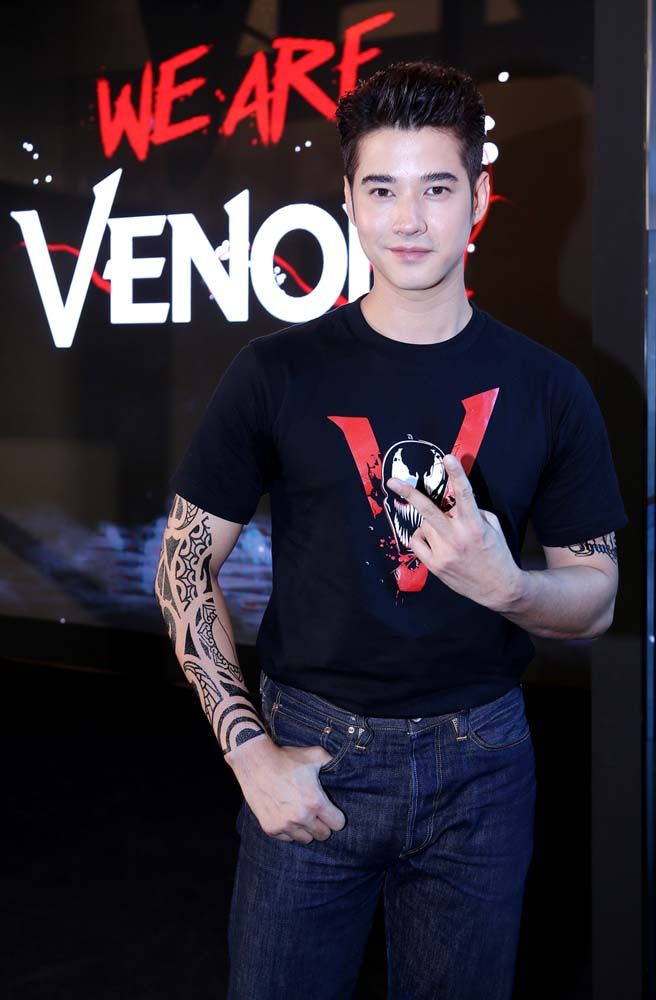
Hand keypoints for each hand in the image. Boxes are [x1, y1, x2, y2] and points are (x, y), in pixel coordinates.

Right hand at [227, 735, 346, 843]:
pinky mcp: (271, 829)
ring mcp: (284, 825)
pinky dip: (289, 831)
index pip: (337, 824)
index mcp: (315, 802)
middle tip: (316, 813)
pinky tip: (287, 815)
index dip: (336, 817)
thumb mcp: (315, 755)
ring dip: (306, 829)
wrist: (255, 762)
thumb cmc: (287, 758)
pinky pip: (287, 838)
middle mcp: (301, 817)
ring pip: (305, 839)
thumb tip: (347, 768)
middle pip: (323, 835)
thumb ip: (333, 763)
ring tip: (301, 815)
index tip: (331, 811)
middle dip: (322, 824)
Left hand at [386, 453, 522, 612]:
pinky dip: (420, 536)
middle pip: (428, 510)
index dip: (456, 474)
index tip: (448, 457)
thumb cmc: (498, 554)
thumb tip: (453, 504)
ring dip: (430, 522)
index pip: (465, 495)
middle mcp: (457, 538)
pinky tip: (431, 540)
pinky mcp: (434, 566)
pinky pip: (416, 542)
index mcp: (475, 525)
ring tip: (444, 531)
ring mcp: (443, 553)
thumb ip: (475, 512)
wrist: (498, 589)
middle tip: (392, 481)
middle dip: (409, 492)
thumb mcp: (493, 528)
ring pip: (423, 525)